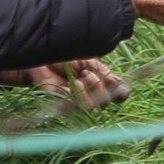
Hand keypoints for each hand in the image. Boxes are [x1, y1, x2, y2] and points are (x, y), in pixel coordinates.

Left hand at [0, 58, 129, 108]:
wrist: (43, 57)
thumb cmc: (65, 58)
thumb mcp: (88, 60)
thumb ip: (103, 71)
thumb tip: (119, 82)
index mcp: (99, 83)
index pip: (117, 95)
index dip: (120, 92)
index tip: (115, 81)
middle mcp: (90, 95)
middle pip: (106, 101)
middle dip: (101, 85)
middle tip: (89, 72)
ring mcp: (77, 101)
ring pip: (93, 105)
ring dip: (91, 88)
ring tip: (82, 76)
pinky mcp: (64, 104)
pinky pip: (78, 105)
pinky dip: (79, 92)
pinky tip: (75, 82)